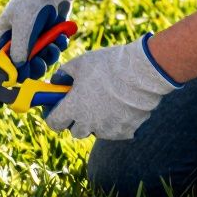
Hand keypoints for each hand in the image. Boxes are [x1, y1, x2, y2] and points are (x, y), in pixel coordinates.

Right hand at [0, 0, 82, 79]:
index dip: (3, 72)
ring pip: (39, 62)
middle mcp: (15, 41)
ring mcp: (32, 41)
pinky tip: (60, 36)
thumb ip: (19, 49)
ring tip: (53, 44)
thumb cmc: (33, 1)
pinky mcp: (47, 39)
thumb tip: (18, 70)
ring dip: (49, 56)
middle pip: (20, 67)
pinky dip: (58, 47)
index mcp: (1, 36)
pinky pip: (52, 54)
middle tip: (41, 62)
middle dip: (33, 67)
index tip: (16, 77)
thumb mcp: (23, 26)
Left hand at [44, 35, 180, 139]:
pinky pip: (116, 131)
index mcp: (73, 108)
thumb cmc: (108, 65)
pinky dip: (116, 122)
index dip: (54, 116)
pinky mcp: (126, 132)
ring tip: (107, 102)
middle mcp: (88, 124)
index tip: (58, 110)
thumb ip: (63, 74)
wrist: (142, 72)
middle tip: (84, 105)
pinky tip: (122, 106)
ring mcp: (108, 130)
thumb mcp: (80, 63)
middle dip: (77, 120)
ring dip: (97, 122)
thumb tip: (56, 81)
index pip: (53, 123)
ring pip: (97, 131)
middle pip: (75, 131)